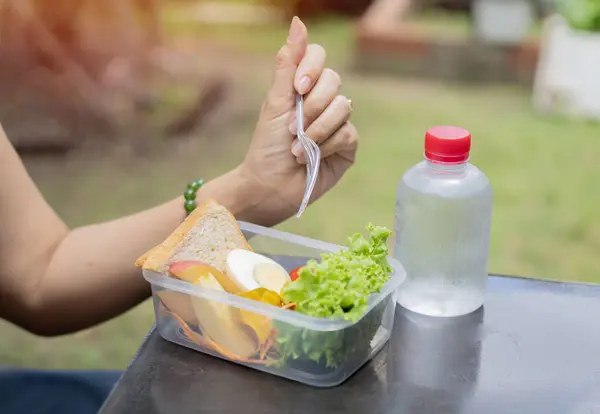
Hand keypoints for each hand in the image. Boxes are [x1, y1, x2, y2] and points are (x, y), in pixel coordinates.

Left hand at [237, 17, 356, 225]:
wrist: (269, 186)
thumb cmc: (266, 147)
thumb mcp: (274, 102)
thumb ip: (288, 63)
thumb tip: (298, 21)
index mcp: (303, 88)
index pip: (319, 58)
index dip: (311, 69)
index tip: (296, 88)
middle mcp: (323, 102)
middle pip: (335, 82)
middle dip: (311, 106)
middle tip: (292, 127)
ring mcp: (337, 124)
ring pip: (343, 108)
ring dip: (316, 129)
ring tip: (298, 148)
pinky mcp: (347, 147)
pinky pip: (348, 133)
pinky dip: (327, 144)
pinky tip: (312, 157)